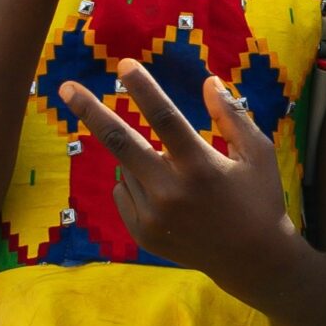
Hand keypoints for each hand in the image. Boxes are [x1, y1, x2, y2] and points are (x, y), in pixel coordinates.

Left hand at [59, 65, 292, 283]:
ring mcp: (153, 215)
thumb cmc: (260, 199)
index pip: (164, 118)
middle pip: (121, 142)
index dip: (143, 89)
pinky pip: (124, 193)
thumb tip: (208, 81)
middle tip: (66, 88)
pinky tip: (166, 196)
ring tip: (176, 178)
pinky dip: (136, 183)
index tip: (123, 65)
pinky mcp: (142, 233)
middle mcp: (171, 191)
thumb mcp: (258, 154)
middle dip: (90, 111)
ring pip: (127, 169)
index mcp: (201, 167)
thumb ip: (232, 116)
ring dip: (141, 160)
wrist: (251, 259)